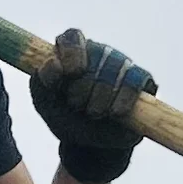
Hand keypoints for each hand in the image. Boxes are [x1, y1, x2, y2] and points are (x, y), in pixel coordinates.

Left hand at [29, 31, 156, 183]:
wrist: (90, 145)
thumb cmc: (66, 117)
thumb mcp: (45, 103)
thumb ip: (41, 82)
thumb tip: (54, 63)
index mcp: (70, 52)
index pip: (72, 38)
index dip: (71, 53)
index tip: (69, 74)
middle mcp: (97, 52)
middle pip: (96, 53)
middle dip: (84, 85)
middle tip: (76, 105)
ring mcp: (121, 63)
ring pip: (115, 66)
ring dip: (102, 95)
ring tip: (94, 114)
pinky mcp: (141, 78)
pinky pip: (136, 79)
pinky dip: (124, 97)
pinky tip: (115, 113)